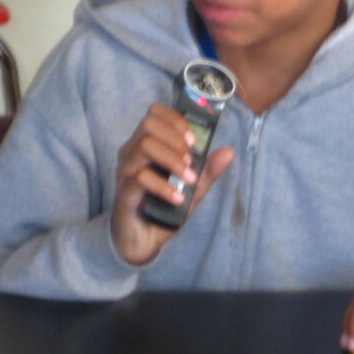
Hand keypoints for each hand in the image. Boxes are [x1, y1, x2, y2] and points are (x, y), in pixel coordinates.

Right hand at [111, 103, 234, 265]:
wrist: (143, 240)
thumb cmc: (163, 207)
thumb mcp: (192, 189)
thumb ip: (208, 170)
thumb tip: (229, 152)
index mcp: (146, 144)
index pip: (155, 113)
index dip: (176, 120)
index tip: (193, 139)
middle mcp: (132, 152)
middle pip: (149, 124)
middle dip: (176, 137)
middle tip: (190, 159)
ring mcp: (125, 171)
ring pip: (145, 146)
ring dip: (172, 160)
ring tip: (188, 178)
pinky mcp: (124, 191)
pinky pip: (141, 177)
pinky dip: (164, 186)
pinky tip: (178, 198)